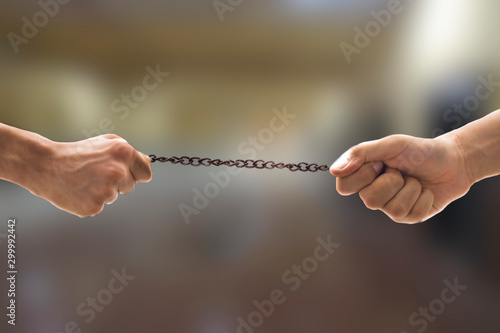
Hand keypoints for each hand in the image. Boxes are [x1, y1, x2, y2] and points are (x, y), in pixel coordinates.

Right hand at [37, 134, 151, 216]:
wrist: (47, 166)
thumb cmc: (79, 153)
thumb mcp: (107, 143)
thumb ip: (130, 153)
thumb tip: (148, 163)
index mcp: (124, 153)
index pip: (145, 173)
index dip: (136, 174)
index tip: (127, 173)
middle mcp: (118, 172)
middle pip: (131, 186)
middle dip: (118, 182)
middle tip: (96, 174)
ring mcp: (107, 191)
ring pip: (114, 196)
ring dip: (103, 191)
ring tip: (85, 180)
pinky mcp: (95, 206)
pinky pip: (101, 206)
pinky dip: (91, 201)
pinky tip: (79, 191)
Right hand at [330, 134, 472, 223]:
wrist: (452, 160)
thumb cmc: (418, 151)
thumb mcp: (390, 145)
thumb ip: (360, 154)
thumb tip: (334, 171)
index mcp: (364, 176)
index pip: (344, 186)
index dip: (362, 176)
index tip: (379, 163)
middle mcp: (373, 193)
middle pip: (369, 200)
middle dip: (391, 181)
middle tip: (400, 170)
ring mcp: (390, 207)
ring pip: (392, 208)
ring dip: (410, 189)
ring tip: (414, 179)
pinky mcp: (408, 217)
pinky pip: (411, 213)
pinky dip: (423, 197)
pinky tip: (425, 190)